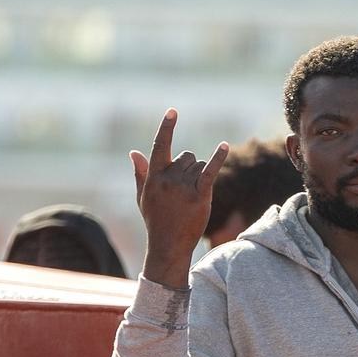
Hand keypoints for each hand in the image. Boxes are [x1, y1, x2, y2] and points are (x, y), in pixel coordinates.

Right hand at [130, 109, 227, 287]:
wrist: (168, 245)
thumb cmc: (155, 220)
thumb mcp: (143, 196)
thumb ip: (141, 172)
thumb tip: (133, 152)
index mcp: (154, 176)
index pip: (160, 146)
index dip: (166, 127)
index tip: (172, 111)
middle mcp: (168, 178)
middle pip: (188, 157)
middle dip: (190, 167)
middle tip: (185, 190)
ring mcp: (184, 187)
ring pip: (200, 165)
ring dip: (201, 176)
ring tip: (192, 197)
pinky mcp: (200, 195)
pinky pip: (210, 171)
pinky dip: (218, 157)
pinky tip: (224, 146)